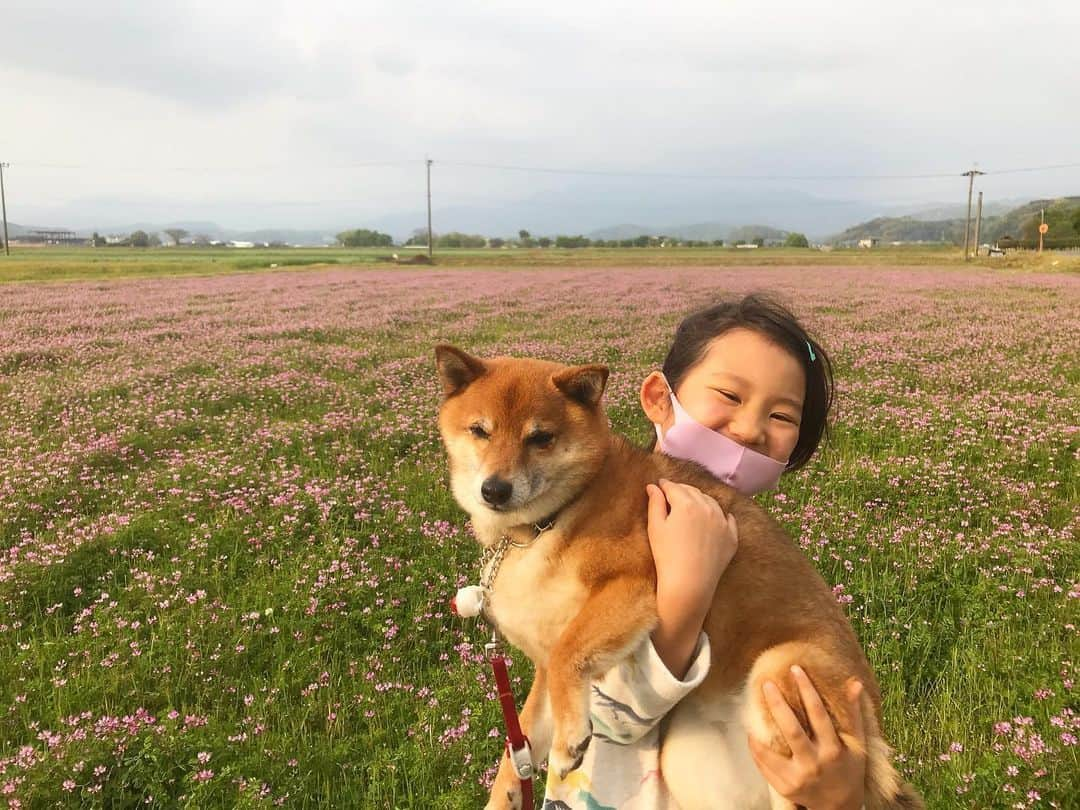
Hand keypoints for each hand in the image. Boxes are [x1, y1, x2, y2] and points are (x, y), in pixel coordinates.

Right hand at [646, 478, 736, 676]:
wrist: (689, 584)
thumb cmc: (666, 556)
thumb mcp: (655, 527)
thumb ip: (654, 503)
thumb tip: (653, 486)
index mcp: (686, 503)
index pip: (673, 487)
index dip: (664, 485)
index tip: (659, 485)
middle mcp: (707, 507)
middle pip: (693, 491)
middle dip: (681, 490)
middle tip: (672, 494)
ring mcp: (722, 522)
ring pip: (710, 502)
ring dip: (700, 499)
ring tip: (691, 505)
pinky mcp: (732, 537)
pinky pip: (728, 519)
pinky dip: (720, 515)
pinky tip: (715, 517)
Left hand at [748, 668, 866, 809]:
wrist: (839, 807)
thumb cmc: (849, 770)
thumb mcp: (857, 745)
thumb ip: (855, 714)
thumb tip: (854, 683)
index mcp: (833, 750)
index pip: (819, 714)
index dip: (807, 690)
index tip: (796, 669)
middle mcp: (815, 764)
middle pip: (792, 731)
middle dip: (778, 705)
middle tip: (767, 683)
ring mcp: (797, 778)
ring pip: (771, 751)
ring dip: (758, 730)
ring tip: (751, 708)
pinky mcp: (784, 787)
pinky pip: (764, 765)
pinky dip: (755, 748)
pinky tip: (751, 732)